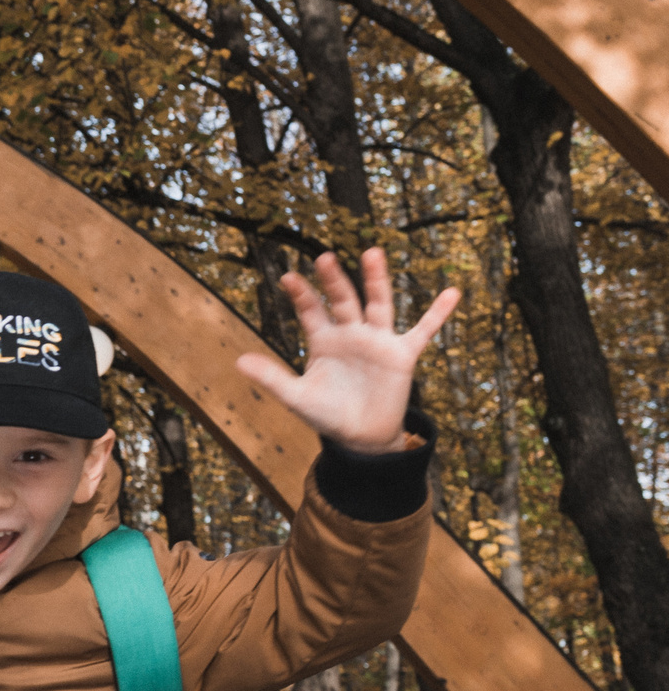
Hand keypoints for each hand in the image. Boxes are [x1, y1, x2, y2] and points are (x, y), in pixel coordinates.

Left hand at [234, 248, 458, 455]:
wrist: (361, 436)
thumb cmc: (328, 414)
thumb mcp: (297, 397)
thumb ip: (271, 377)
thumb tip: (237, 362)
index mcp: (323, 340)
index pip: (310, 311)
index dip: (301, 295)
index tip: (288, 278)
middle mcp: (350, 334)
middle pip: (342, 300)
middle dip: (334, 281)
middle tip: (324, 258)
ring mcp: (377, 340)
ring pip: (377, 304)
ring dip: (376, 280)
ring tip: (372, 254)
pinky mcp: (401, 354)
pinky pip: (422, 331)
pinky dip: (437, 314)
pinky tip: (452, 293)